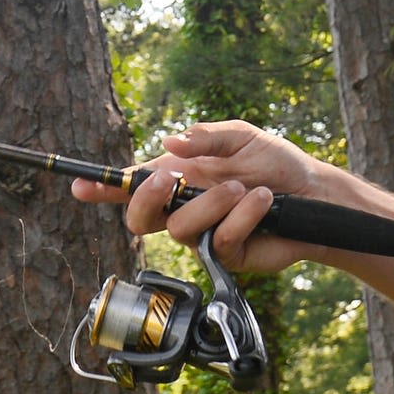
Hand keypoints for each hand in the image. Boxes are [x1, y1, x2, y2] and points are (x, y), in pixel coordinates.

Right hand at [70, 119, 331, 275]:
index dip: (102, 188)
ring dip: (213, 202)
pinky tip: (263, 202)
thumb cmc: (274, 163)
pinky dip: (242, 216)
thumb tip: (170, 142)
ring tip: (245, 188)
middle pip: (139, 218)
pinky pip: (219, 240)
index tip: (79, 186)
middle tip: (170, 180)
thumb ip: (207, 138)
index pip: (132, 185)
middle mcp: (184, 208)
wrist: (313, 194)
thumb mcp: (241, 137)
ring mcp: (203, 235)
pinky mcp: (226, 256)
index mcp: (179, 178)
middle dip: (146, 199)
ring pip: (181, 228)